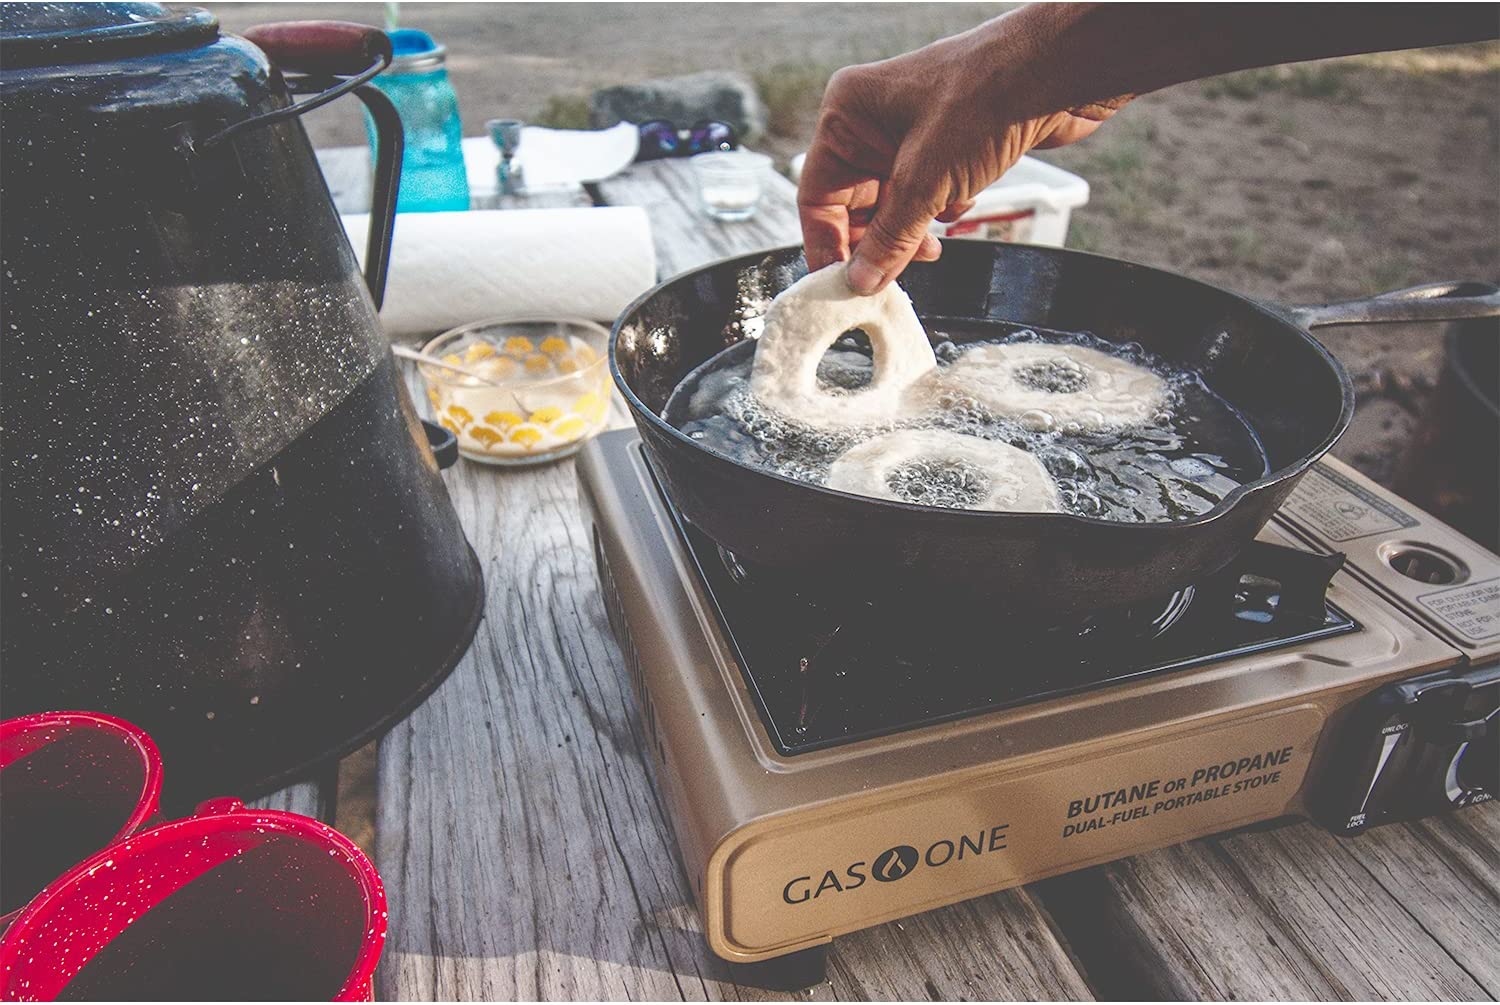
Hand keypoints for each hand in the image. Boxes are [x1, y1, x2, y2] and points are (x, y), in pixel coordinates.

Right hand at [798, 17, 1125, 293]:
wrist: (1061, 70)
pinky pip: (925, 195)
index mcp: (848, 116)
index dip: (829, 246)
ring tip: (931, 247)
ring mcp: (910, 133)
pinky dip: (939, 211)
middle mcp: (871, 123)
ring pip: (892, 204)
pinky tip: (961, 207)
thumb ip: (889, 237)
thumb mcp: (927, 180)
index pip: (817, 197)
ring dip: (910, 231)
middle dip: (876, 242)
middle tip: (891, 276)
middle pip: (853, 206)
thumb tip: (860, 280)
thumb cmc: (987, 98)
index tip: (842, 287)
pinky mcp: (945, 145)